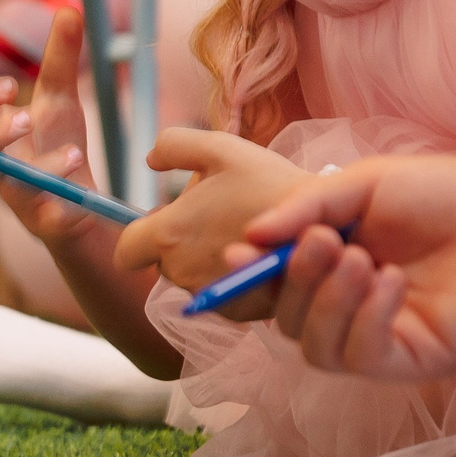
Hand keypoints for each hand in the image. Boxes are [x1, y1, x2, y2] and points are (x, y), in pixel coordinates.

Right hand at [0, 8, 103, 248]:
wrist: (86, 210)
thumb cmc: (60, 149)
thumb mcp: (60, 101)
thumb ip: (59, 59)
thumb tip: (69, 10)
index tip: (11, 87)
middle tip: (25, 117)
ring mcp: (20, 201)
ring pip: (12, 190)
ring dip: (41, 170)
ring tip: (73, 154)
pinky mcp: (49, 228)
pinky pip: (48, 226)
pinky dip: (62, 214)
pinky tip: (81, 201)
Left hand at [111, 127, 310, 308]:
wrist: (329, 226)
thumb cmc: (272, 184)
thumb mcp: (221, 149)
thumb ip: (174, 145)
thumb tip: (150, 160)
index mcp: (168, 235)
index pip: (126, 251)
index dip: (140, 235)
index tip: (166, 221)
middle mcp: (182, 273)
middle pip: (162, 264)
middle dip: (179, 245)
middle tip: (219, 219)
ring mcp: (211, 295)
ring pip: (191, 280)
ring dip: (206, 262)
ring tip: (244, 235)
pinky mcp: (239, 311)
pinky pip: (221, 296)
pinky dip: (232, 280)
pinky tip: (257, 258)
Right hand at [237, 154, 455, 379]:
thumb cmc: (440, 194)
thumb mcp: (359, 187)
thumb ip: (303, 209)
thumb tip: (248, 238)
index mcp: (328, 268)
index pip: (272, 289)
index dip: (247, 279)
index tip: (236, 254)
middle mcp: (347, 309)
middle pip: (286, 321)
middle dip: (295, 281)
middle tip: (324, 241)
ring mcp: (379, 338)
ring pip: (317, 349)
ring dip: (326, 304)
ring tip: (361, 258)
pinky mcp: (413, 360)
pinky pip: (363, 358)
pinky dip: (364, 320)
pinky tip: (388, 281)